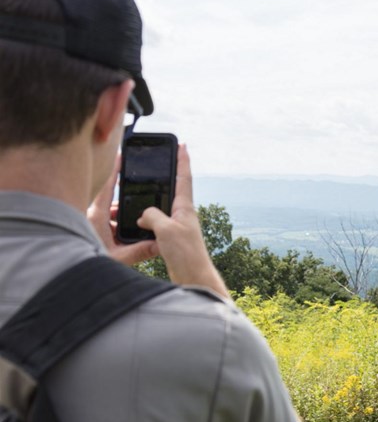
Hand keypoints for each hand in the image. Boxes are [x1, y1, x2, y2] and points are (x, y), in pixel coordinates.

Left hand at [87, 155, 158, 265]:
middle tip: (143, 201)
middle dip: (128, 204)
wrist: (70, 277)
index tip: (121, 156)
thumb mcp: (119, 259)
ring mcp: (91, 226)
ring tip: (139, 224)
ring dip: (123, 219)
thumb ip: (140, 251)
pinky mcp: (91, 234)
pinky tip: (127, 239)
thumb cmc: (87, 266)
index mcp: (97, 216)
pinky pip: (107, 226)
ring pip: (111, 216)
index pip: (107, 187)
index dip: (115, 171)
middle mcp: (92, 218)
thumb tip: (159, 244)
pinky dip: (117, 229)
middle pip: (113, 203)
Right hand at [137, 144, 229, 297]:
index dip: (182, 160)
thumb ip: (152, 216)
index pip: (184, 178)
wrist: (194, 277)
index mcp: (185, 208)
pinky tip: (138, 219)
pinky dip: (147, 217)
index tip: (182, 144)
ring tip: (142, 188)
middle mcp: (183, 215)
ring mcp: (178, 226)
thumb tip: (143, 214)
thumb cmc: (185, 253)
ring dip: (153, 197)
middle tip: (162, 158)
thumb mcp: (165, 230)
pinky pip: (157, 222)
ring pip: (162, 206)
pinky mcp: (172, 238)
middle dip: (167, 174)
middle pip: (173, 189)